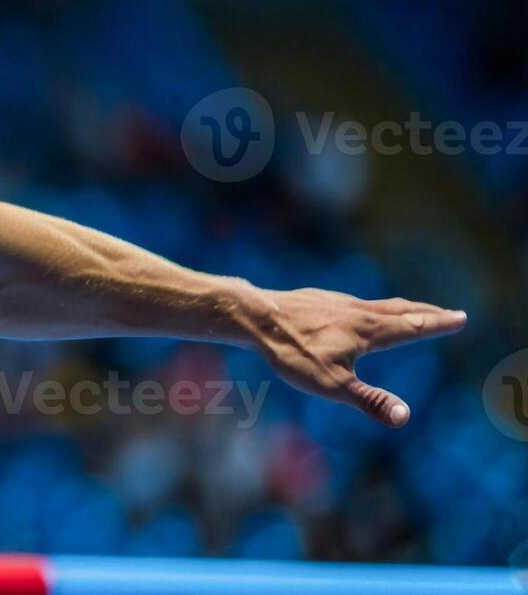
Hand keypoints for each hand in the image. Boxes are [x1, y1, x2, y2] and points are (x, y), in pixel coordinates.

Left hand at [248, 287, 466, 426]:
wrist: (256, 318)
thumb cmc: (292, 353)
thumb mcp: (332, 385)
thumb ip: (369, 400)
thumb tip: (404, 417)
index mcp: (369, 330)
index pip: (412, 326)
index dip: (437, 324)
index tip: (461, 317)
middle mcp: (358, 311)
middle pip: (401, 310)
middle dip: (427, 313)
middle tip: (450, 312)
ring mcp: (338, 303)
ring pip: (378, 304)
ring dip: (403, 308)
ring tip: (413, 309)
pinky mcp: (319, 300)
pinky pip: (355, 303)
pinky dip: (373, 307)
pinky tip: (361, 311)